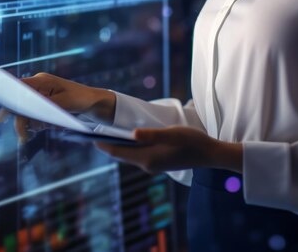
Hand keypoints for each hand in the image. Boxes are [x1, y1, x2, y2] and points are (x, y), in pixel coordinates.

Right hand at [0, 72, 114, 141]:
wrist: (93, 102)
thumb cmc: (80, 99)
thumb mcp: (64, 103)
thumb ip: (44, 105)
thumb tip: (28, 109)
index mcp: (41, 81)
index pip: (18, 88)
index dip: (7, 102)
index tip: (0, 118)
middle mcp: (38, 86)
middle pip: (20, 104)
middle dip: (21, 121)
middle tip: (24, 138)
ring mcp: (41, 94)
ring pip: (26, 112)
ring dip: (32, 124)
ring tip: (46, 128)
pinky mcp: (45, 103)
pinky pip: (34, 115)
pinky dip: (38, 123)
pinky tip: (47, 126)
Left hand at [95, 126, 242, 174]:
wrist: (209, 154)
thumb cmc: (192, 141)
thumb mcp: (173, 134)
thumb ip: (152, 134)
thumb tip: (131, 134)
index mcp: (148, 158)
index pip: (118, 152)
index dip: (103, 145)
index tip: (89, 137)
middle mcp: (147, 164)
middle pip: (121, 155)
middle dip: (107, 145)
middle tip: (92, 133)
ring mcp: (152, 165)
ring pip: (129, 155)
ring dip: (117, 146)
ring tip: (105, 133)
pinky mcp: (158, 162)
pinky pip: (137, 155)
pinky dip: (128, 147)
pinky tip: (127, 138)